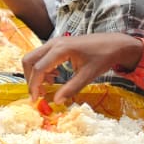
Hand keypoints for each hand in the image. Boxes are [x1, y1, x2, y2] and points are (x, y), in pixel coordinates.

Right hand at [21, 32, 143, 104]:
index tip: (35, 99)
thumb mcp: (88, 75)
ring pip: (34, 58)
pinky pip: (42, 56)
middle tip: (40, 93)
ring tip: (50, 85)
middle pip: (29, 60)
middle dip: (31, 78)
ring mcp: (54, 42)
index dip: (34, 85)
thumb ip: (71, 89)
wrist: (114, 44)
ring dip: (36, 73)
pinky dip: (43, 68)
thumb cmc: (103, 58)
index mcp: (60, 50)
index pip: (38, 68)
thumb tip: (56, 102)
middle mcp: (53, 43)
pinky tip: (55, 76)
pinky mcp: (57, 44)